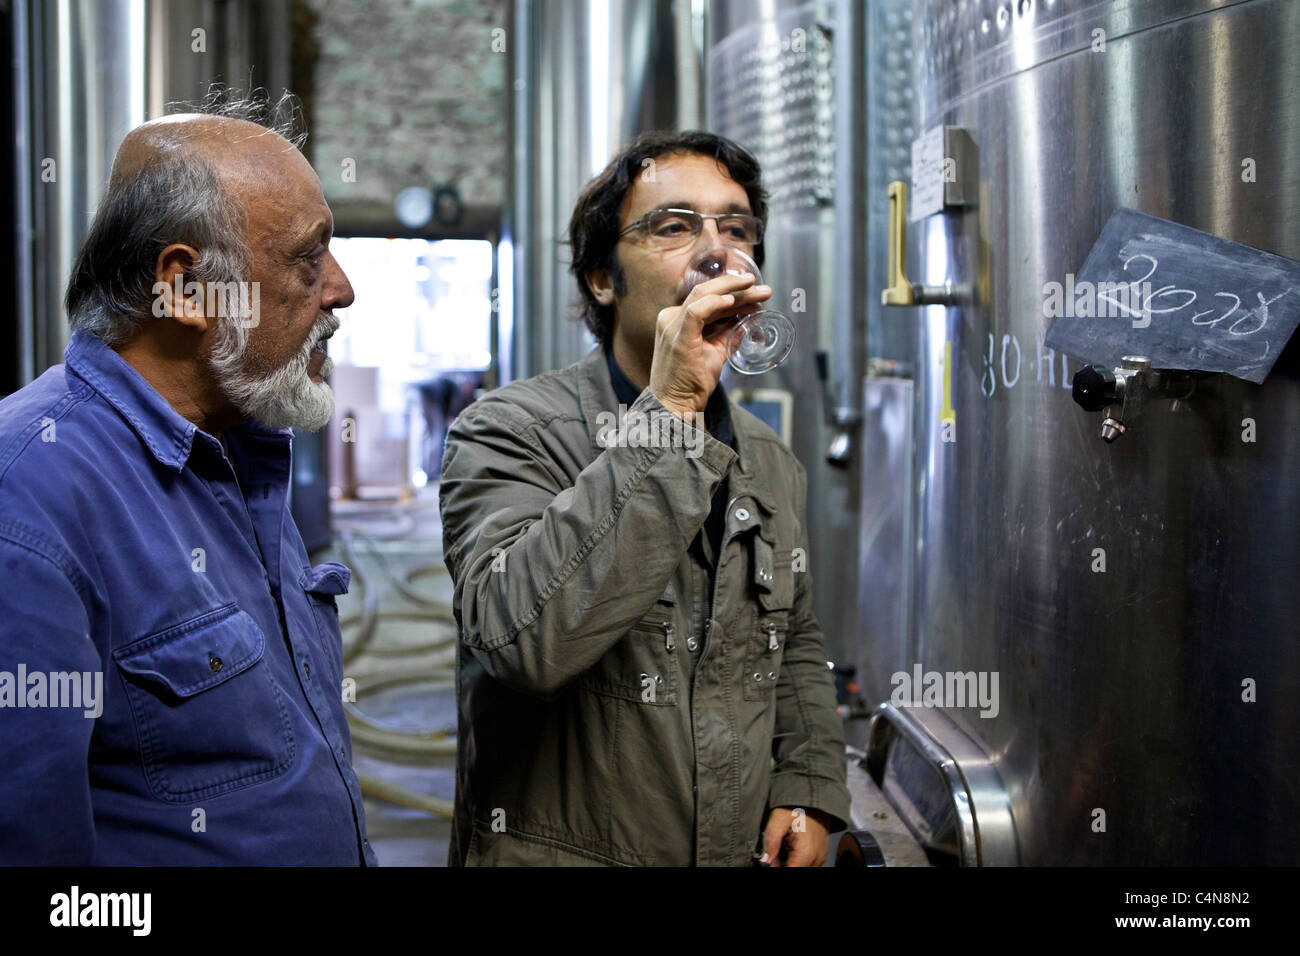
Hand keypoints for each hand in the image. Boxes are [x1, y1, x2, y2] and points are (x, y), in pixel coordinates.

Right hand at [649, 270, 770, 418]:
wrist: (675, 406)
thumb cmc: (690, 384)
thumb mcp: (713, 353)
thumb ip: (726, 335)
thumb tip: (745, 322)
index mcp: (677, 321)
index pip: (708, 299)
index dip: (733, 294)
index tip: (755, 294)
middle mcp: (671, 318)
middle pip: (707, 293)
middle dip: (737, 287)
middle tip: (762, 288)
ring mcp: (672, 325)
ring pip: (703, 295)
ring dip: (733, 291)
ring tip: (757, 290)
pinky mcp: (678, 335)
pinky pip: (697, 310)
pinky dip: (715, 303)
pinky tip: (733, 301)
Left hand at [758, 806, 831, 866]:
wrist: (814, 793)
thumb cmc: (797, 804)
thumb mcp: (778, 820)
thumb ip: (770, 844)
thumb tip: (763, 862)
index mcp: (806, 854)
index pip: (789, 872)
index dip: (775, 866)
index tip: (768, 860)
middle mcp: (816, 859)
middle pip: (794, 869)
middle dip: (780, 863)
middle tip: (772, 850)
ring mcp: (820, 857)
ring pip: (799, 866)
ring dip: (787, 861)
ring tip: (782, 844)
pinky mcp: (820, 853)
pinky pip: (806, 862)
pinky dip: (795, 857)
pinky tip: (788, 844)